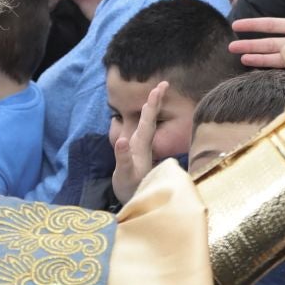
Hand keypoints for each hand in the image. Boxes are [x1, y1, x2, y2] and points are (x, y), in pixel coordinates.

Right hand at [111, 80, 166, 205]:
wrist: (135, 200)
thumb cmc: (130, 188)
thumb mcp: (125, 175)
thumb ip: (124, 158)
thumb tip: (122, 140)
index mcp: (141, 146)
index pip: (148, 121)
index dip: (152, 105)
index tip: (158, 89)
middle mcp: (143, 144)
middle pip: (150, 119)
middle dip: (155, 101)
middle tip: (163, 84)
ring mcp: (140, 148)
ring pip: (147, 124)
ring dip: (151, 108)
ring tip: (156, 93)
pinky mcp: (136, 151)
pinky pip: (142, 130)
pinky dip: (144, 119)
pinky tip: (145, 113)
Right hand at [230, 10, 284, 68]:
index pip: (270, 25)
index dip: (252, 25)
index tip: (235, 25)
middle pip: (269, 44)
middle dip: (250, 45)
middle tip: (230, 47)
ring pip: (277, 57)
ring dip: (259, 58)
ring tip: (242, 59)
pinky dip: (281, 66)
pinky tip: (266, 68)